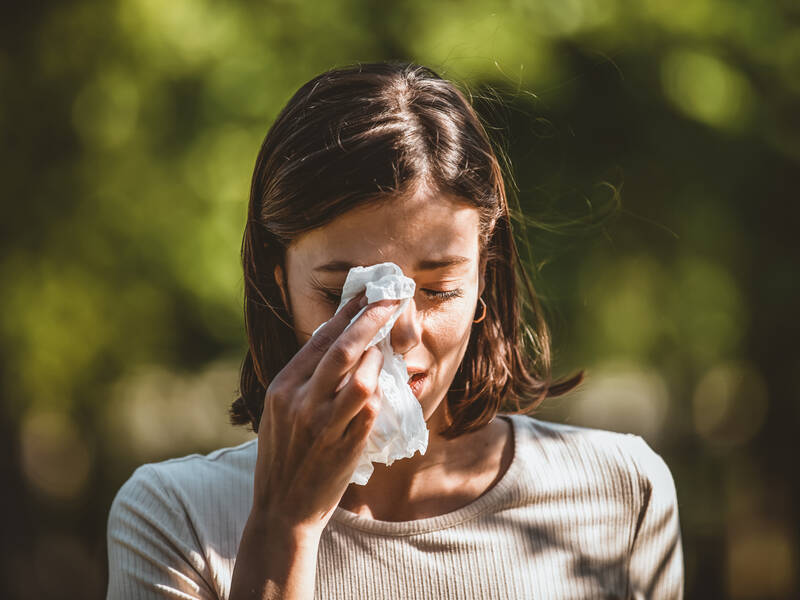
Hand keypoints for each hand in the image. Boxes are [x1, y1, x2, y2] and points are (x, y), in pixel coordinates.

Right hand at [252, 293, 398, 536]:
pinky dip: (380, 391)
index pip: (319, 339)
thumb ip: (304, 378)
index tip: (366, 293)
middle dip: (372, 318)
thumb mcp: (280, 410)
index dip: (347, 312)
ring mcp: (324, 424)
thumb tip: (339, 341)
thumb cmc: (283, 454)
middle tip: (392, 299)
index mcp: (282, 387)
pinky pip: (371, 408)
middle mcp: (300, 401)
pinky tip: (384, 384)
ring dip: (379, 358)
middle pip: (344, 349)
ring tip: (386, 349)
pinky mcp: (345, 444)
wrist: (282, 508)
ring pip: (362, 377)